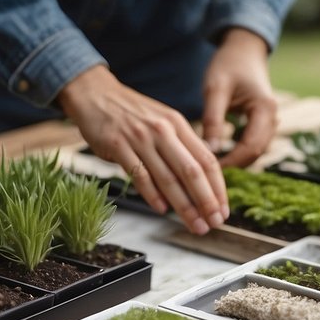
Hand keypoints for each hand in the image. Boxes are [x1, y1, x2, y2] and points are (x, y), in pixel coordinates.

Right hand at [58, 66, 226, 234]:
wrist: (96, 94)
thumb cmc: (132, 113)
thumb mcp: (164, 121)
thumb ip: (182, 145)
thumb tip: (203, 175)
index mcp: (178, 125)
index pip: (207, 160)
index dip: (218, 188)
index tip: (224, 209)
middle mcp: (163, 131)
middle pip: (192, 171)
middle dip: (206, 201)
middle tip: (215, 222)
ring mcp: (140, 138)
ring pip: (168, 178)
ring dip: (184, 206)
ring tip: (195, 225)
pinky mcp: (118, 146)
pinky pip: (139, 175)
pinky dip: (152, 195)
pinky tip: (162, 210)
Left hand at [202, 27, 277, 168]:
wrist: (244, 50)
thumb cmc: (228, 64)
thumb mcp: (215, 88)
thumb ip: (213, 119)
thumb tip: (209, 151)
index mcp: (265, 110)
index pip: (251, 147)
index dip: (232, 162)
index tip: (209, 170)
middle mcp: (272, 119)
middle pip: (256, 154)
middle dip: (234, 167)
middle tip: (208, 176)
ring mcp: (269, 123)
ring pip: (255, 153)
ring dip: (236, 163)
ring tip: (211, 170)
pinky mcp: (261, 124)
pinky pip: (252, 146)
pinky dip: (237, 154)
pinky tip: (217, 158)